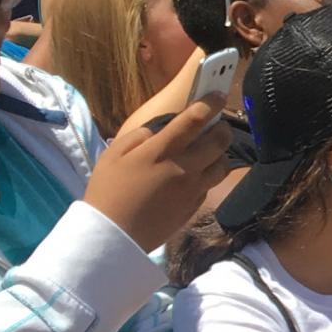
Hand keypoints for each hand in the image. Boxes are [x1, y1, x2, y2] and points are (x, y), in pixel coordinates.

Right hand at [82, 100, 233, 249]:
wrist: (113, 236)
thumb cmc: (108, 191)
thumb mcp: (113, 155)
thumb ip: (139, 136)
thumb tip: (160, 129)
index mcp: (161, 152)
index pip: (194, 120)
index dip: (210, 104)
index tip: (217, 95)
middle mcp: (183, 168)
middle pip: (219, 142)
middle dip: (223, 128)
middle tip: (217, 125)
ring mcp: (192, 189)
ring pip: (223, 165)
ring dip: (220, 154)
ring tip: (208, 151)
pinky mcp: (194, 206)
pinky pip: (211, 185)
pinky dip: (208, 176)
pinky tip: (194, 175)